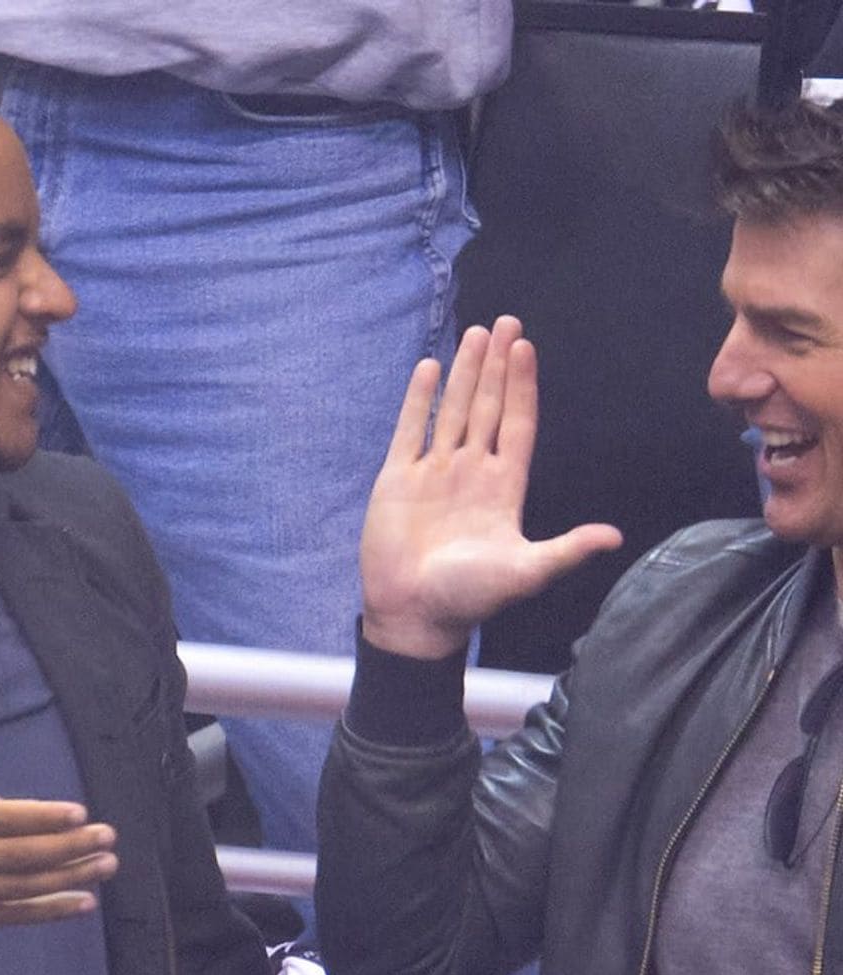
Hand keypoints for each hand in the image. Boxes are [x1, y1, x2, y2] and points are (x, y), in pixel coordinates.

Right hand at [0, 680, 118, 974]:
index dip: (39, 819)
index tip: (79, 813)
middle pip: (16, 857)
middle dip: (67, 848)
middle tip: (109, 837)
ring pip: (19, 887)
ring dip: (67, 878)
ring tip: (107, 866)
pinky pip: (8, 916)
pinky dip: (46, 911)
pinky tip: (83, 904)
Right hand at [360, 317, 622, 657]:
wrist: (414, 614)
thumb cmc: (469, 598)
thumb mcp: (525, 572)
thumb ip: (566, 550)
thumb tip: (614, 537)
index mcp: (503, 488)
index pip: (516, 424)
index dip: (522, 387)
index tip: (526, 348)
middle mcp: (470, 472)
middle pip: (487, 407)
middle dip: (496, 366)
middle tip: (505, 322)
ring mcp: (433, 472)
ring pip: (452, 410)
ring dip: (463, 373)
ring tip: (474, 334)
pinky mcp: (398, 479)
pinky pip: (410, 429)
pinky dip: (420, 400)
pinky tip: (429, 369)